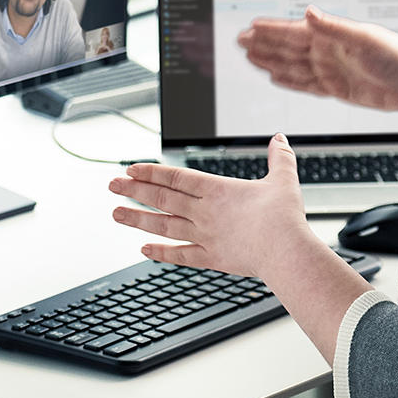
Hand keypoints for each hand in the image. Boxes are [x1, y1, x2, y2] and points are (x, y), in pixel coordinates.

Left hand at [109, 134, 318, 277]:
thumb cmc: (285, 218)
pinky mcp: (211, 258)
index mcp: (217, 190)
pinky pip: (180, 254)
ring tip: (115, 214)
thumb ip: (279, 158)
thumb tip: (280, 139)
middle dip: (134, 190)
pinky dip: (161, 252)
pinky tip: (143, 249)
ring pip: (163, 225)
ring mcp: (205, 235)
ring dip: (137, 219)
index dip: (151, 171)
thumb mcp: (283, 180)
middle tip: (111, 185)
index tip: (131, 169)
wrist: (286, 251)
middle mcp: (204, 212)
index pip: (175, 177)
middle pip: (161, 198)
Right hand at [238, 6, 397, 113]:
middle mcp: (327, 51)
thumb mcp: (363, 38)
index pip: (293, 31)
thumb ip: (333, 27)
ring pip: (292, 66)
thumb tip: (308, 11)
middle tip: (240, 40)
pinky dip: (288, 80)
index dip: (271, 29)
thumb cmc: (396, 56)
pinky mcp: (336, 88)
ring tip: (250, 57)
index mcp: (330, 36)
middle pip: (287, 48)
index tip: (251, 26)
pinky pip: (305, 84)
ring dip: (270, 61)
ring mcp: (330, 69)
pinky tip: (275, 76)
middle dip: (263, 44)